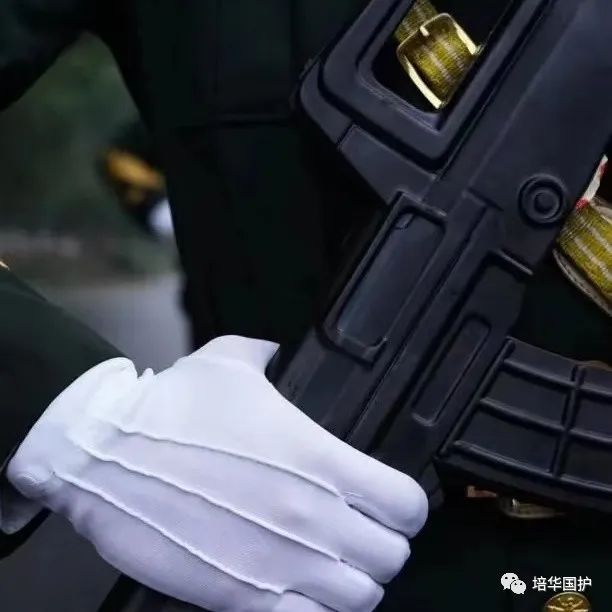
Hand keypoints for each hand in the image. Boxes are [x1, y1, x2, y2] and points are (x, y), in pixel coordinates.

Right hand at [7, 336, 427, 611]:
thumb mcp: (230, 359)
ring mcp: (279, 564)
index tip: (391, 501)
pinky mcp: (240, 596)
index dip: (406, 505)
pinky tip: (299, 591)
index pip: (407, 504)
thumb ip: (269, 354)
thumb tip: (278, 352)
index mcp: (320, 460)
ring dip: (352, 583)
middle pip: (391, 558)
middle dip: (381, 545)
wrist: (103, 452)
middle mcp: (311, 517)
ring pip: (359, 600)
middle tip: (358, 533)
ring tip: (332, 566)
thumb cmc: (170, 406)